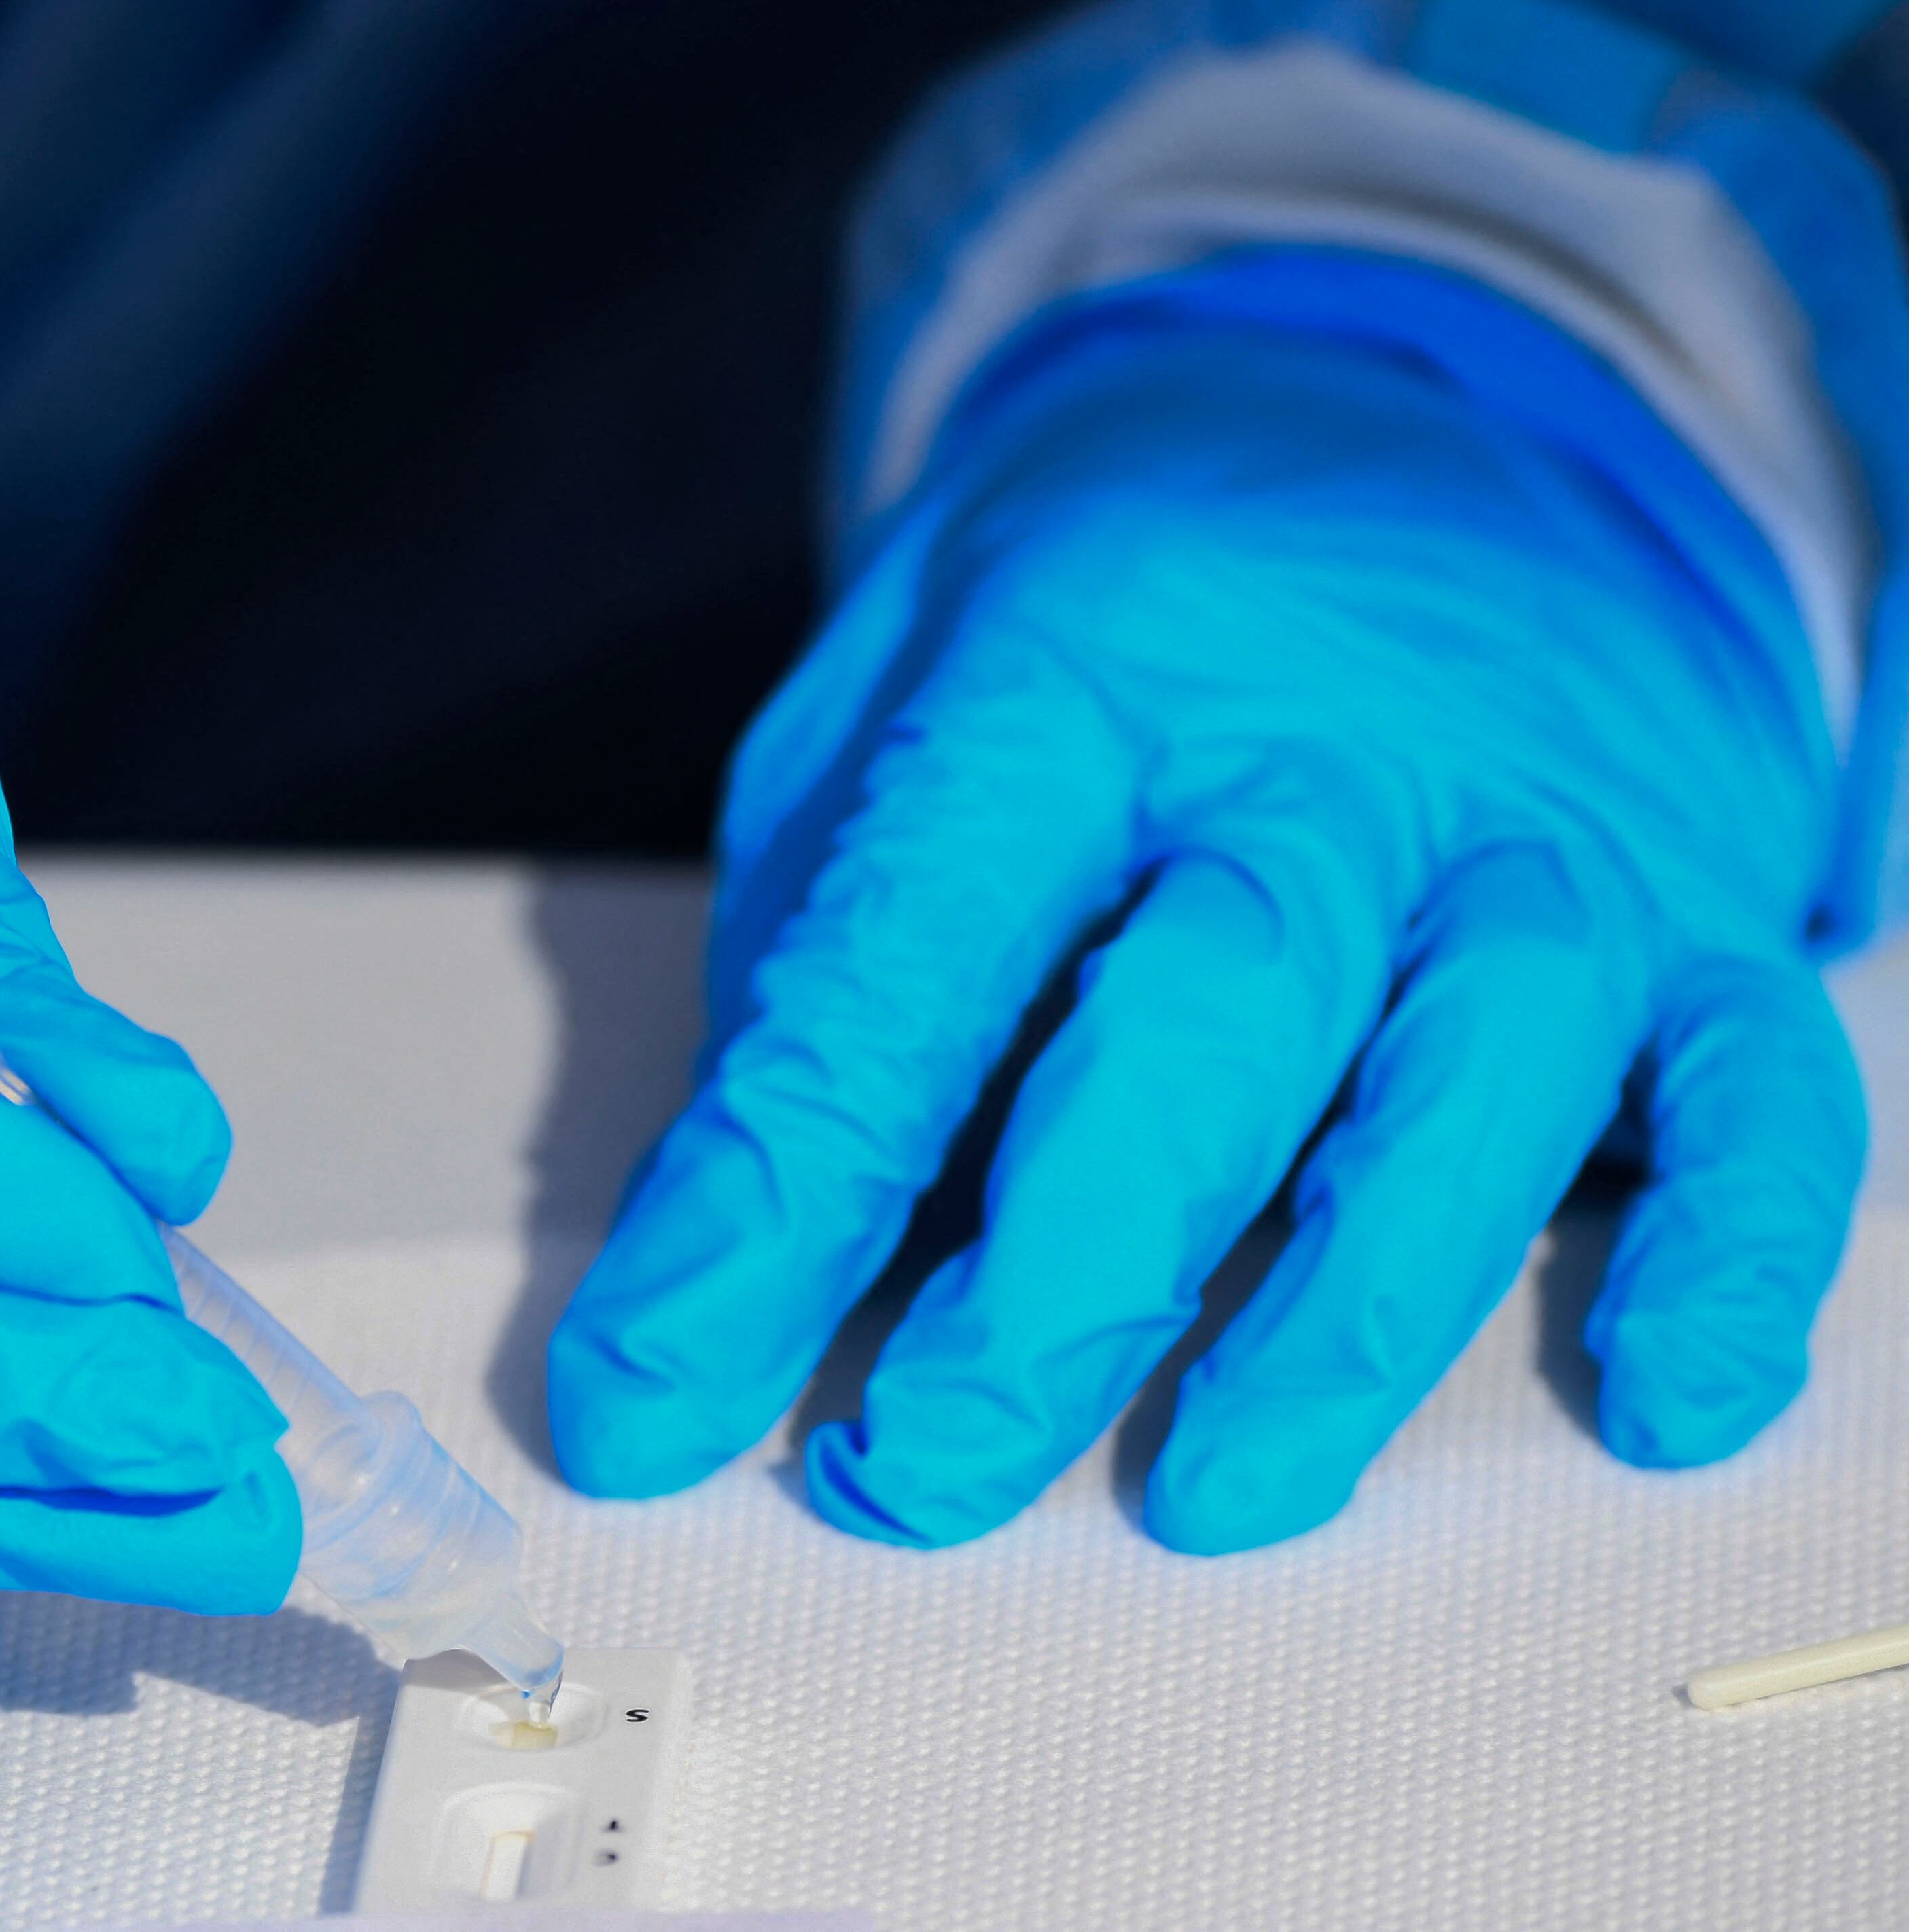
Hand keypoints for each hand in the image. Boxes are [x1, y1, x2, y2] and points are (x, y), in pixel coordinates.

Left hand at [548, 304, 1866, 1552]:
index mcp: (1072, 677)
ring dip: (1344, 1311)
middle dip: (1050, 1287)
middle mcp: (1319, 760)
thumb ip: (827, 943)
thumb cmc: (1107, 605)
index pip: (901, 968)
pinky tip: (1654, 1399)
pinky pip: (1761, 1097)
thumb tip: (753, 1240)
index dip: (763, 1205)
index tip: (646, 1395)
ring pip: (1475, 1077)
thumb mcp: (895, 693)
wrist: (1412, 391)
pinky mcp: (1697, 918)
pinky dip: (1728, 1262)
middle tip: (914, 1473)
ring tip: (1209, 1489)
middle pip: (1194, 1034)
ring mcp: (1533, 838)